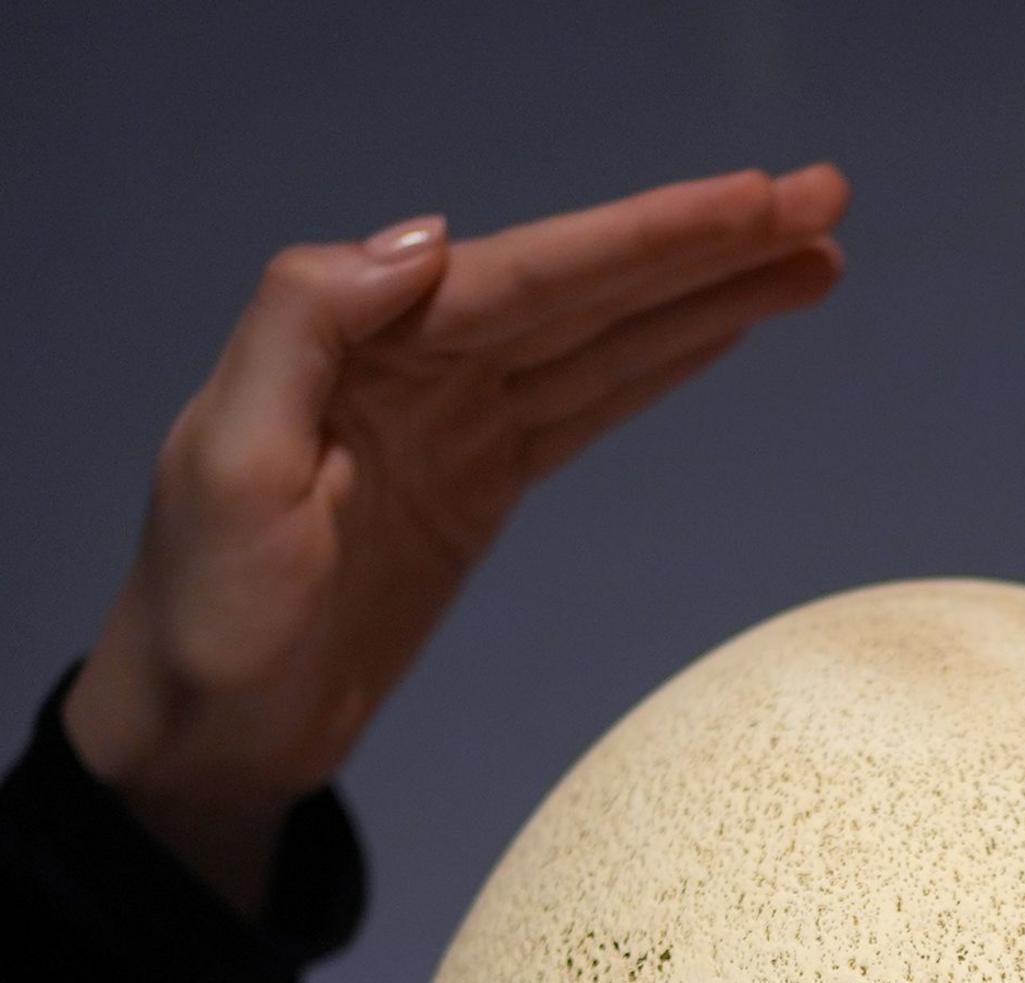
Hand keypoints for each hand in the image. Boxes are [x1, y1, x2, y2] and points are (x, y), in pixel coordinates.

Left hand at [67, 164, 851, 909]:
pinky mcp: (478, 487)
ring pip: (606, 340)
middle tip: (825, 202)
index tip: (752, 202)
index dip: (647, 237)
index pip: (529, 274)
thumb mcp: (226, 465)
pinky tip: (725, 334)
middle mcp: (414, 364)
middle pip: (586, 289)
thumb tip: (426, 238)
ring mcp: (453, 423)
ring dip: (708, 298)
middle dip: (707, 247)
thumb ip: (304, 326)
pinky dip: (659, 363)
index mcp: (360, 342)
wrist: (202, 739)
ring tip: (816, 257)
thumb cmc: (199, 615)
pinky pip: (588, 406)